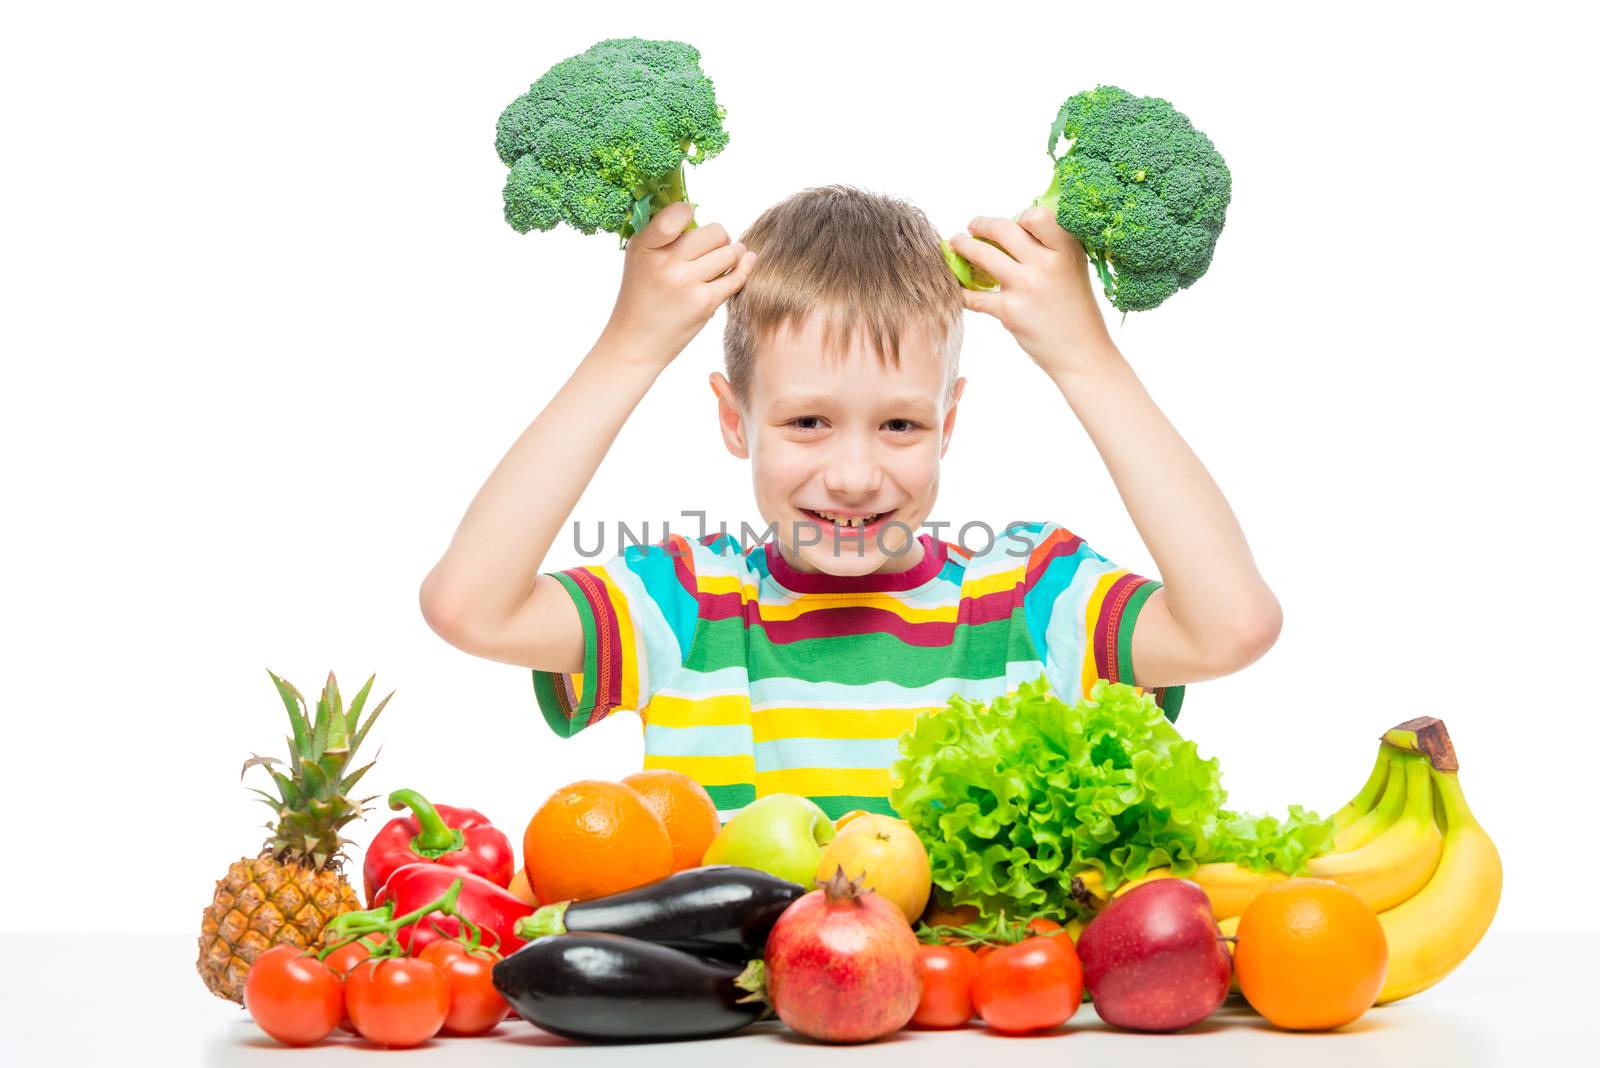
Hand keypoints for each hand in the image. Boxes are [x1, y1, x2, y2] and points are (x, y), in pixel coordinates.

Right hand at [600, 201, 757, 367]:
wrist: (635, 342)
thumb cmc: (642, 297)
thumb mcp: (641, 258)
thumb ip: (664, 235)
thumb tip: (698, 211)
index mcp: (644, 244)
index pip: (677, 213)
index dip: (689, 213)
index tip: (691, 219)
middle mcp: (664, 261)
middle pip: (714, 232)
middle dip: (720, 239)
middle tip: (715, 249)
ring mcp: (684, 282)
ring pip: (730, 253)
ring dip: (733, 256)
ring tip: (726, 261)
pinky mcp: (703, 302)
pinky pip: (736, 278)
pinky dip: (743, 271)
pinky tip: (742, 267)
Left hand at [950, 208, 1114, 377]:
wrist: (1081, 352)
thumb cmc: (1075, 307)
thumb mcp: (1073, 268)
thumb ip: (1051, 246)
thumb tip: (1017, 224)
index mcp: (1066, 249)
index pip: (1036, 215)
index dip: (1019, 217)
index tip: (1012, 224)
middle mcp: (1046, 263)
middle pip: (1002, 229)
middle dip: (980, 224)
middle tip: (972, 226)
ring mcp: (1026, 286)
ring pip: (982, 255)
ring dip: (962, 246)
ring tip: (955, 244)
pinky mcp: (1009, 311)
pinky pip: (973, 296)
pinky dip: (961, 291)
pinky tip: (956, 287)